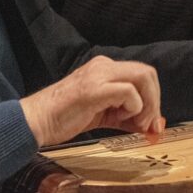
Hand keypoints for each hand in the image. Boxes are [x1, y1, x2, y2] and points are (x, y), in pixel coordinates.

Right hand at [20, 56, 162, 146]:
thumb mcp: (103, 114)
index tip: (153, 123)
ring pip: (143, 78)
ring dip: (147, 105)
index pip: (142, 74)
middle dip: (155, 101)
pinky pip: (129, 92)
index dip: (154, 98)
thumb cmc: (65, 118)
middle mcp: (104, 66)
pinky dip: (133, 107)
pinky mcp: (94, 89)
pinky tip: (117, 117)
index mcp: (104, 68)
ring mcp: (99, 75)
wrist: (38, 121)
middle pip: (148, 73)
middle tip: (148, 124)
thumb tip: (152, 127)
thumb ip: (127, 117)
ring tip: (134, 122)